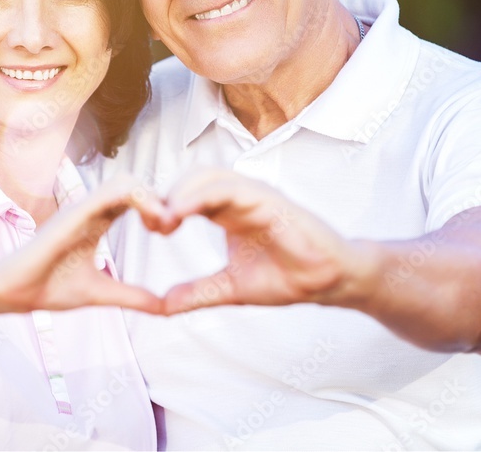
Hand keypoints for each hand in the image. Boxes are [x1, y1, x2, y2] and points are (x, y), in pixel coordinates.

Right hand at [0, 175, 172, 315]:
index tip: (169, 231)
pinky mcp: (75, 212)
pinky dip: (137, 198)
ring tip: (163, 224)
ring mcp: (83, 208)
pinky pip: (111, 191)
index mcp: (98, 221)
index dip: (158, 207)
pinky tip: (150, 221)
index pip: (136, 198)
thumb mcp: (101, 292)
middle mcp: (92, 209)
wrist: (12, 292)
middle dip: (160, 199)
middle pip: (136, 184)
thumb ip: (132, 296)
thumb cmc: (48, 287)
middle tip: (170, 227)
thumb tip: (164, 308)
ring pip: (126, 180)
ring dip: (151, 196)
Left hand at [156, 168, 368, 313]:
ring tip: (164, 217)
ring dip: (182, 192)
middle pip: (193, 178)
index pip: (189, 194)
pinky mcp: (270, 199)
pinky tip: (183, 211)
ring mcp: (255, 194)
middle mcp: (239, 197)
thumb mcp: (231, 288)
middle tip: (153, 224)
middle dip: (169, 195)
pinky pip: (231, 187)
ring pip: (209, 175)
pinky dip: (203, 194)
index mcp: (228, 212)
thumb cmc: (287, 277)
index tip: (151, 229)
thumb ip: (197, 293)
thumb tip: (162, 305)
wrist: (329, 281)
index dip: (166, 205)